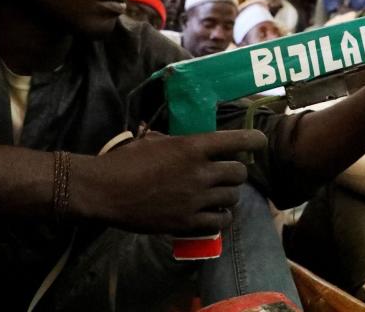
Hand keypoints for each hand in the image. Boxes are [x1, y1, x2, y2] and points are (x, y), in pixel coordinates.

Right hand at [73, 129, 266, 235]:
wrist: (104, 191)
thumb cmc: (126, 160)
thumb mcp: (156, 140)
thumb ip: (182, 142)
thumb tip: (197, 144)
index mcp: (193, 146)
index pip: (238, 141)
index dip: (255, 141)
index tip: (260, 142)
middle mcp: (200, 172)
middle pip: (239, 173)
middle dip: (237, 172)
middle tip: (228, 173)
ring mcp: (195, 199)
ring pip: (232, 197)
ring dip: (229, 194)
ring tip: (220, 194)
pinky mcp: (187, 222)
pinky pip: (219, 222)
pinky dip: (222, 217)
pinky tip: (216, 214)